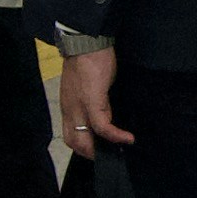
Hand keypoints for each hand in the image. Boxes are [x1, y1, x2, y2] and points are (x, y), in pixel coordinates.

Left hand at [58, 40, 129, 155]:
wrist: (86, 41)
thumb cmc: (89, 58)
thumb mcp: (86, 84)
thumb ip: (91, 99)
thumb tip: (106, 111)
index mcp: (68, 105)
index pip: (70, 134)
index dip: (84, 146)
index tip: (100, 149)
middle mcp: (70, 109)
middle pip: (75, 142)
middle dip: (92, 154)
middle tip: (109, 156)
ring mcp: (79, 106)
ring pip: (85, 139)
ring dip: (102, 149)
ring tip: (119, 150)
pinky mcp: (92, 101)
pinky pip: (102, 126)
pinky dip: (115, 135)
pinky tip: (128, 138)